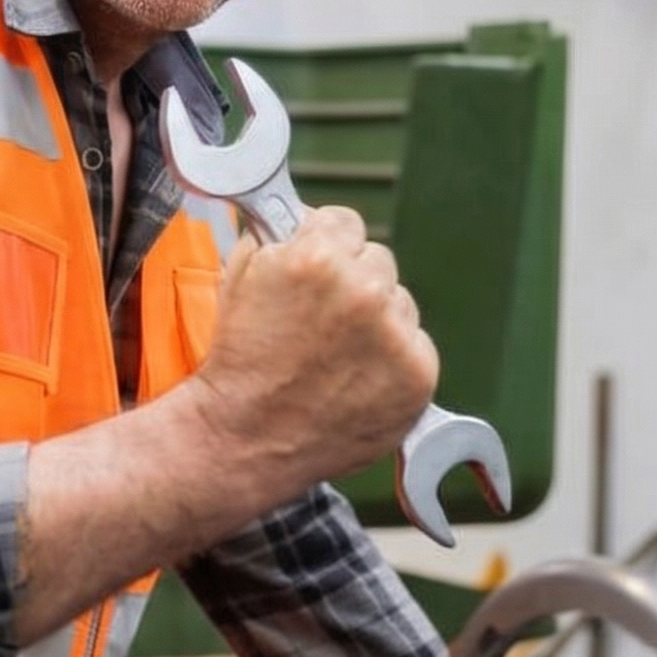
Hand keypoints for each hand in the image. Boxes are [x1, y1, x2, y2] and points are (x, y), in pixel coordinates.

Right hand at [186, 204, 438, 494]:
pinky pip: (415, 346)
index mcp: (317, 258)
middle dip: (352, 281)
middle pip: (377, 260)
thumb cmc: (239, 360)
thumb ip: (277, 236)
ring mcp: (395, 337)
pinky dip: (393, 360)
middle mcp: (364, 292)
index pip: (344, 221)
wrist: (245, 437)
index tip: (314, 269)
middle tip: (321, 319)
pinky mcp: (418, 376)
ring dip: (377, 321)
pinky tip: (357, 378)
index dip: (324, 245)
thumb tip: (305, 219)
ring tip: (336, 356)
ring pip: (399, 304)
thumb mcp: (239, 276)